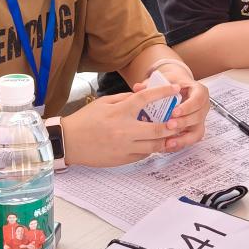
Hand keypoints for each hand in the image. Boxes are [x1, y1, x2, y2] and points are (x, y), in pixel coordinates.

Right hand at [61, 82, 203, 167]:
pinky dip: (151, 148)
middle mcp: (125, 130)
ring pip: (154, 145)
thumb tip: (142, 96)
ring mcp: (125, 147)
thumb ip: (124, 99)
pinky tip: (153, 143)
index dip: (164, 92)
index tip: (176, 88)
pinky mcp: (123, 159)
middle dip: (173, 124)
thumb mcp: (103, 103)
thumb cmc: (84, 120)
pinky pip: (144, 154)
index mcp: (120, 111)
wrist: (68, 142)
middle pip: (158, 128)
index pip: (147, 99)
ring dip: (165, 139)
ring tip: (172, 134)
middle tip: (180, 120)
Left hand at [133, 67, 208, 148]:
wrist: (178, 89)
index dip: (188, 107)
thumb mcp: (164, 80)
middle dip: (184, 123)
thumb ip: (151, 84)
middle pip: (199, 117)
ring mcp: (200, 120)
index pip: (198, 99)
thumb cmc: (172, 84)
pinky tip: (166, 146)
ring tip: (168, 142)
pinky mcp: (194, 131)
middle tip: (168, 126)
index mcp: (199, 91)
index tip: (174, 112)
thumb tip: (137, 88)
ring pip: (197, 133)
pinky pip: (190, 141)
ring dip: (183, 139)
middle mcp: (203, 107)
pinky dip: (179, 144)